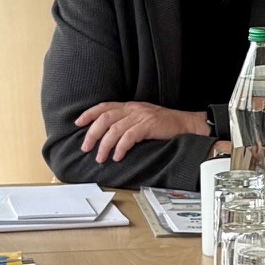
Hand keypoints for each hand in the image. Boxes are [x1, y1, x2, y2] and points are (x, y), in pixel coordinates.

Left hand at [75, 100, 205, 161]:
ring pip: (115, 129)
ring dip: (104, 145)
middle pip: (105, 118)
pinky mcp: (148, 125)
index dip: (89, 114)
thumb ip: (127, 122)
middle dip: (92, 134)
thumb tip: (109, 134)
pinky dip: (120, 148)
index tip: (78, 123)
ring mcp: (140, 116)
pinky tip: (117, 156)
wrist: (186, 124)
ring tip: (100, 157)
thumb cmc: (164, 124)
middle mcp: (133, 109)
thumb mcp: (142, 118)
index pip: (104, 107)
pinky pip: (129, 137)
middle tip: (85, 147)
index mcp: (129, 106)